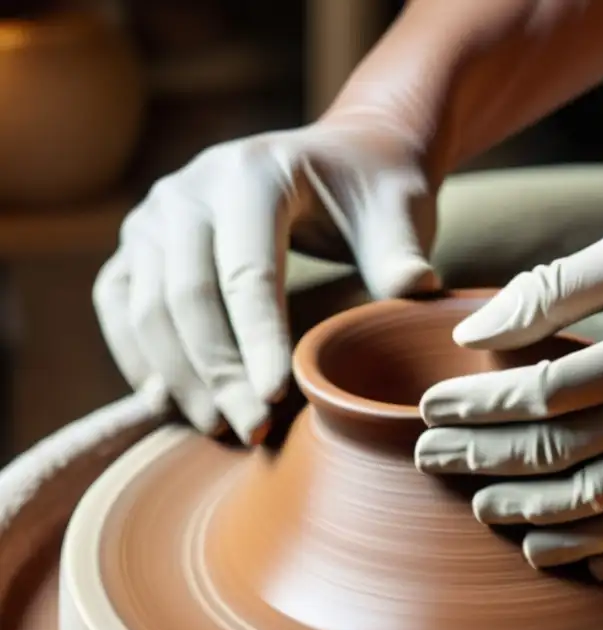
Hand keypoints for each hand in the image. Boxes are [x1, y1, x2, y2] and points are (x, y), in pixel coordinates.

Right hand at [93, 118, 438, 441]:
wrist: (341, 160)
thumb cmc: (374, 192)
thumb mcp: (399, 211)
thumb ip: (401, 252)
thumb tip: (416, 291)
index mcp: (252, 174)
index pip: (247, 272)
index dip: (258, 341)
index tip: (275, 400)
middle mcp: (189, 189)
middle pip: (187, 295)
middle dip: (218, 373)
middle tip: (248, 430)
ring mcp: (155, 215)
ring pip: (146, 307)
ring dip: (179, 376)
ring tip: (218, 428)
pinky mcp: (140, 244)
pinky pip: (120, 305)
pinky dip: (139, 357)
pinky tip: (170, 403)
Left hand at [415, 226, 602, 579]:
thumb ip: (556, 287)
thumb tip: (477, 329)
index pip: (538, 394)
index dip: (476, 405)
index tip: (432, 407)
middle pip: (555, 456)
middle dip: (481, 462)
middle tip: (432, 463)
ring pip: (597, 509)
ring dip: (530, 516)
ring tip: (483, 510)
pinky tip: (564, 554)